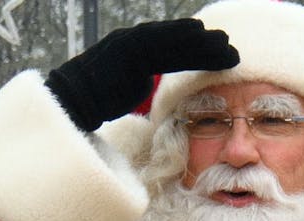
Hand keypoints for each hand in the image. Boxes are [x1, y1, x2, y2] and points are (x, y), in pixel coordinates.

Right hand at [43, 18, 238, 131]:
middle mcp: (134, 39)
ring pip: (174, 42)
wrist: (73, 98)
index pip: (169, 44)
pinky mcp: (130, 54)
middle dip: (204, 42)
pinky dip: (184, 43)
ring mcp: (132, 43)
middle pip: (176, 39)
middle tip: (230, 45)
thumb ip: (139, 74)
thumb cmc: (97, 95)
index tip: (217, 46)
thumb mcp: (122, 81)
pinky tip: (201, 38)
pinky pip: (163, 48)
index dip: (195, 45)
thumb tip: (148, 81)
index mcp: (133, 46)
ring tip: (226, 47)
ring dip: (202, 44)